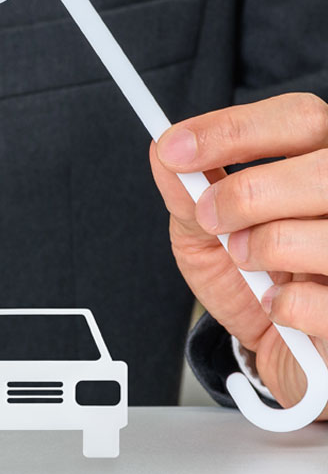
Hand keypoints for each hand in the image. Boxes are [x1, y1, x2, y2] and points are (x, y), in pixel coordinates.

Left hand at [151, 93, 327, 412]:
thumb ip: (189, 196)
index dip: (233, 130)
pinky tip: (279, 306)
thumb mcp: (206, 236)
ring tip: (249, 263)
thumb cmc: (254, 283)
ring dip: (265, 248)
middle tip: (211, 218)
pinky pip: (325, 300)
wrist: (281, 355)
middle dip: (248, 193)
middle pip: (323, 169)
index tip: (174, 149)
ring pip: (325, 232)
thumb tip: (162, 154)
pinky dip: (285, 307)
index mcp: (322, 162)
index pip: (299, 118)